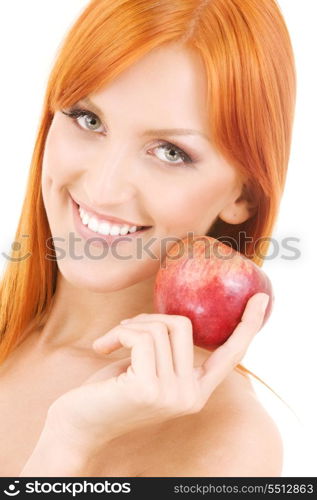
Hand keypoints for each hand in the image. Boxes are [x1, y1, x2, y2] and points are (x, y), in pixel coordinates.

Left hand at [45, 292, 268, 457]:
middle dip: (149, 318)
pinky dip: (118, 332)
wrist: (77, 423)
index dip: (248, 325)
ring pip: (161, 328)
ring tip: (110, 341)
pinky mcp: (149, 389)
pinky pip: (141, 336)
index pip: (231, 355)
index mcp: (196, 390)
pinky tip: (100, 347)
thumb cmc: (110, 388)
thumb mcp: (147, 364)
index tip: (262, 299)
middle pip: (185, 325)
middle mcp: (192, 396)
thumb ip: (168, 348)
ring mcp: (173, 395)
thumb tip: (177, 317)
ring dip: (130, 325)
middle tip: (124, 330)